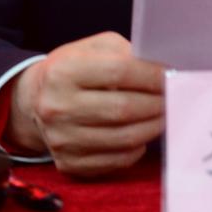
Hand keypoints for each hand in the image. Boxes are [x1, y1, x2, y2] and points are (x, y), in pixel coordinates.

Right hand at [6, 31, 165, 176]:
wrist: (36, 98)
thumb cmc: (74, 67)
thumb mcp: (95, 47)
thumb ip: (126, 53)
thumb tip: (161, 70)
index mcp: (63, 71)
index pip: (119, 73)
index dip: (151, 75)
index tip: (172, 75)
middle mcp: (57, 107)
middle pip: (123, 109)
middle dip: (157, 103)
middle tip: (175, 97)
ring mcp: (60, 140)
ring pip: (122, 138)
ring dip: (153, 126)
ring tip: (165, 114)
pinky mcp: (67, 164)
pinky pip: (114, 160)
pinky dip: (136, 148)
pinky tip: (143, 133)